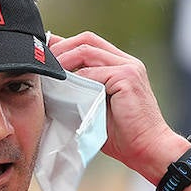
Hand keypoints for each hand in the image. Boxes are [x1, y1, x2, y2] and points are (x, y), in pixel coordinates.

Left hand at [47, 32, 188, 183]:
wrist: (147, 149)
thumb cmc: (122, 136)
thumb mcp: (96, 108)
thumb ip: (81, 92)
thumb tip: (52, 86)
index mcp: (121, 67)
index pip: (89, 44)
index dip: (65, 46)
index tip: (44, 57)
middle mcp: (127, 62)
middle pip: (87, 40)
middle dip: (61, 47)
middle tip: (42, 62)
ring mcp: (129, 68)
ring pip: (88, 51)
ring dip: (64, 61)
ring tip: (48, 73)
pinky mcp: (127, 78)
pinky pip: (94, 72)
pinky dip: (76, 79)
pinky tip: (64, 89)